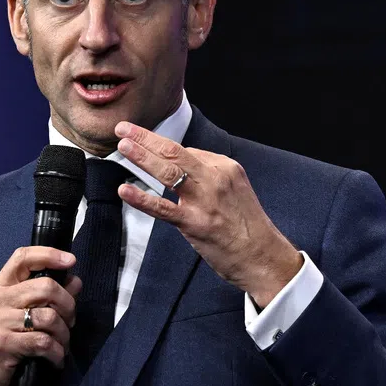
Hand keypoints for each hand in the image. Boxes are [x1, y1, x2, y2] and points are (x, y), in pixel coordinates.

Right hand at [0, 246, 81, 385]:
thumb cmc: (5, 344)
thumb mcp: (22, 316)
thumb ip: (48, 297)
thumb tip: (74, 280)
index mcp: (1, 287)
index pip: (23, 257)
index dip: (49, 255)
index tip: (70, 261)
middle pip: (46, 287)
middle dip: (68, 306)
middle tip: (69, 323)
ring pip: (49, 317)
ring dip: (64, 335)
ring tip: (61, 345)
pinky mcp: (2, 344)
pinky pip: (44, 342)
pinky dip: (57, 353)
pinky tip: (55, 360)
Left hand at [114, 121, 302, 307]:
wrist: (263, 257)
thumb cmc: (248, 227)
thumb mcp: (236, 190)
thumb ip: (210, 176)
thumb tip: (183, 169)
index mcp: (226, 168)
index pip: (188, 152)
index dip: (162, 149)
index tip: (142, 142)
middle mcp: (216, 178)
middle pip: (175, 153)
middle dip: (146, 138)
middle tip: (123, 129)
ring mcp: (205, 200)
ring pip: (168, 173)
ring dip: (142, 157)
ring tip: (122, 147)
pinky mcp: (195, 223)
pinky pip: (163, 208)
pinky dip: (142, 198)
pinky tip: (125, 190)